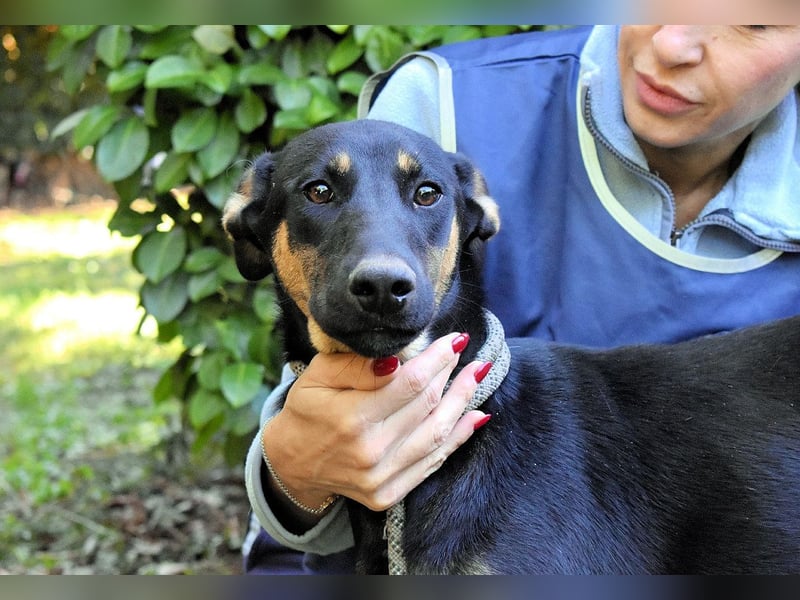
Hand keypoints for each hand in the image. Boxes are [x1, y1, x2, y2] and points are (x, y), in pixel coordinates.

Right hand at [261, 332, 490, 521]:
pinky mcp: (388, 494)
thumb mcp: (318, 375)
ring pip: (438, 434)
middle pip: (428, 406)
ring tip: (476, 376)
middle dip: (452, 374)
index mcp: (352, 418)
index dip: (438, 359)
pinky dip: (458, 437)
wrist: (292, 462)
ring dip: (463, 402)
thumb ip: (355, 365)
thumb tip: (395, 361)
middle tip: (465, 352)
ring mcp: (381, 478)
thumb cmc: (307, 410)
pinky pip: (433, 462)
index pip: (410, 383)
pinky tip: (475, 415)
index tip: (454, 340)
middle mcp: (371, 451)